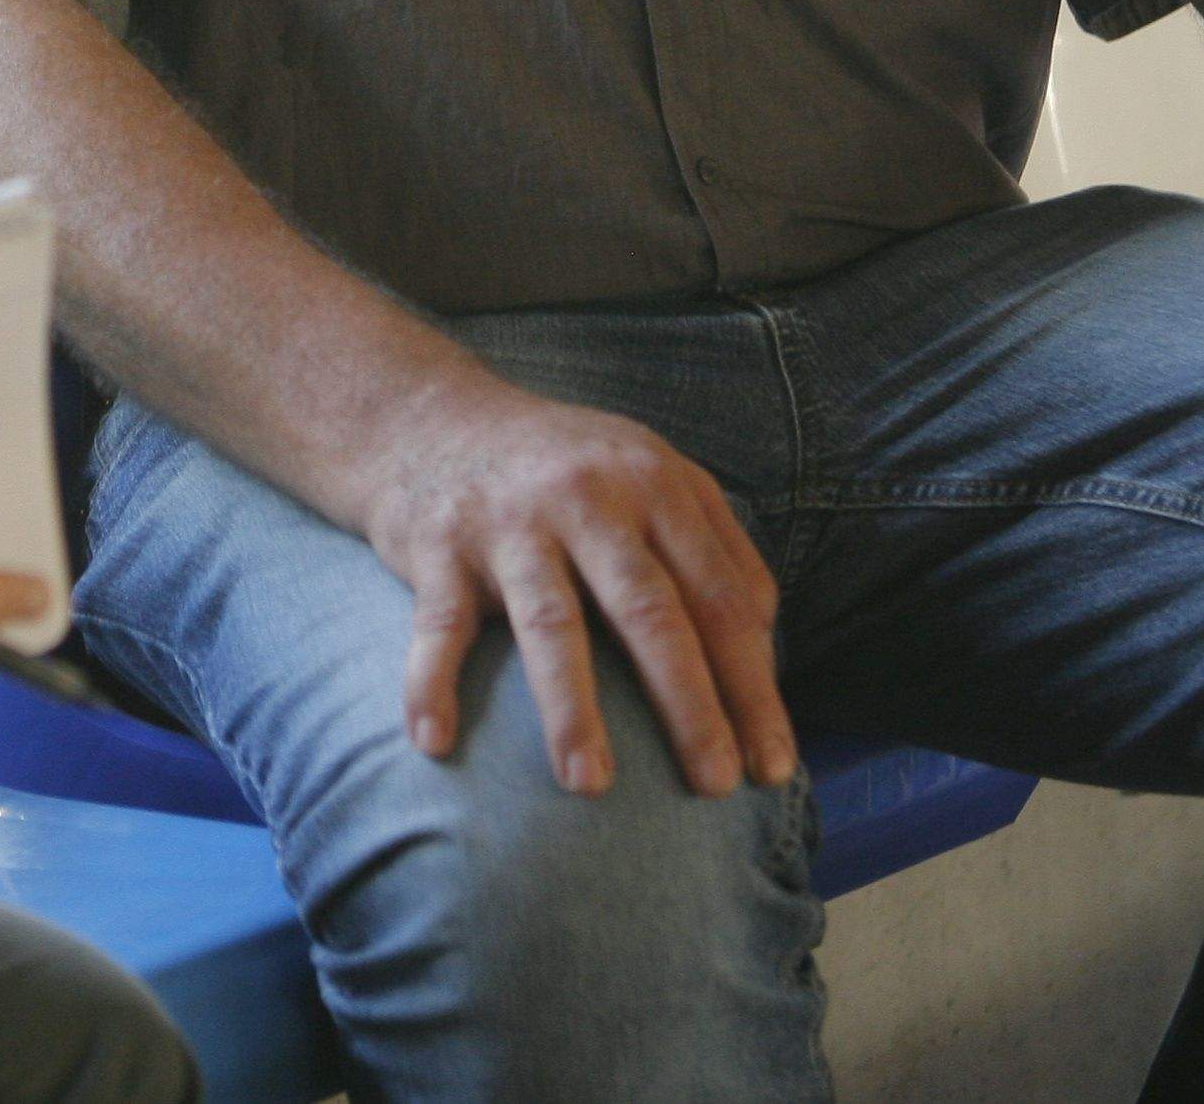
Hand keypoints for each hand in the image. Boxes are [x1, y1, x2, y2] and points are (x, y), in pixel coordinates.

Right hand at [359, 379, 792, 799]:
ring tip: (590, 785)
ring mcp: (511, 523)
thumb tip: (762, 637)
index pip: (720, 598)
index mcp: (654, 486)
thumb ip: (714, 542)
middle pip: (651, 614)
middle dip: (690, 707)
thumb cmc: (562, 466)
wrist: (432, 416)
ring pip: (552, 624)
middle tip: (716, 787)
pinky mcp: (439, 544)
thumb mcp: (650, 472)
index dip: (752, 686)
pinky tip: (434, 741)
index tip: (773, 764)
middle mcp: (589, 499)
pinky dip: (431, 682)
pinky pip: (440, 624)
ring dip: (571, 709)